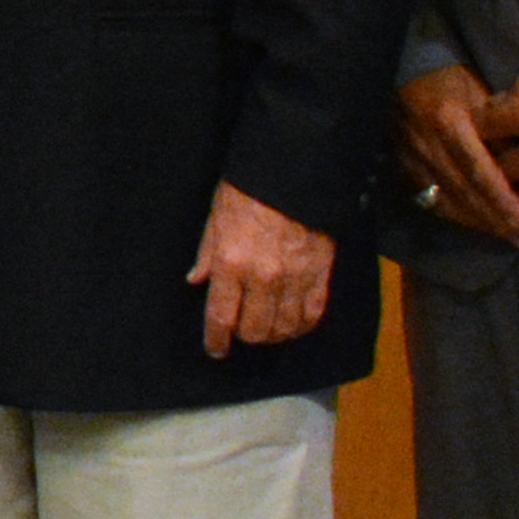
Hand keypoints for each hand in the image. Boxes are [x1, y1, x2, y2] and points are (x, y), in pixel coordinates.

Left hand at [189, 181, 333, 354]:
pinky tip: (295, 325)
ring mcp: (295, 277)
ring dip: (274, 335)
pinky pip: (313, 313)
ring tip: (268, 331)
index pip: (221, 317)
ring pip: (284, 327)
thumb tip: (197, 280)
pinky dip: (302, 325)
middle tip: (243, 332)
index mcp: (231, 262)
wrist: (294, 168)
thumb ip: (207, 253)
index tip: (216, 349)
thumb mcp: (216, 216)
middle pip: (255, 330)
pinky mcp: (321, 272)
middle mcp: (262, 276)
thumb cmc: (249, 188)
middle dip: (246, 337)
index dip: (217, 340)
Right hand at [394, 64, 518, 243]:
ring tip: (507, 238)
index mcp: (449, 121)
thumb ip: (497, 124)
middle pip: (465, 192)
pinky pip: (431, 200)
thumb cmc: (448, 77)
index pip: (477, 169)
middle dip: (494, 219)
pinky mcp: (403, 169)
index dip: (500, 198)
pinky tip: (477, 225)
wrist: (401, 73)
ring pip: (447, 201)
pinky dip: (457, 216)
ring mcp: (412, 160)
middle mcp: (429, 145)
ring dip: (478, 222)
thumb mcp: (478, 89)